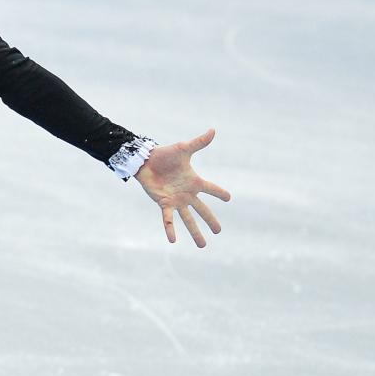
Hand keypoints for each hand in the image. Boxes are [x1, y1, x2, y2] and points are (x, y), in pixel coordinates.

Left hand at [133, 128, 230, 247]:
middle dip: (210, 221)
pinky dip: (170, 229)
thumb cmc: (165, 154)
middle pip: (202, 209)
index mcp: (194, 181)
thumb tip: (213, 130)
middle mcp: (186, 193)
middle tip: (218, 231)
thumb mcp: (184, 149)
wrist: (145, 160)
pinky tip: (173, 240)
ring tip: (202, 245)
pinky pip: (168, 219)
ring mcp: (176, 200)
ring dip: (195, 232)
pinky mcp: (163, 203)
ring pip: (188, 219)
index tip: (229, 198)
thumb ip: (199, 142)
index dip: (219, 192)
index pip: (211, 188)